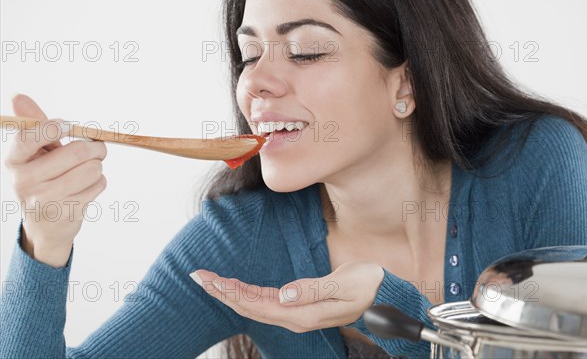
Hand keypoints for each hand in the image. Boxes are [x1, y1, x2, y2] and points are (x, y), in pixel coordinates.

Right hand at [3, 94, 107, 266]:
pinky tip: (84, 188)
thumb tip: (18, 96)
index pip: (29, 137)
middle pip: (76, 152)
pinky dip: (98, 182)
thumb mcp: (35, 152)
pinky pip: (99, 184)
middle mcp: (24, 181)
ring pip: (93, 168)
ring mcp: (46, 199)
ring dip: (98, 165)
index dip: (54, 127)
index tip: (68, 126)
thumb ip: (35, 125)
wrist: (44, 224)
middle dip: (95, 147)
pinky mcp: (67, 212)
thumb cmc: (43, 177)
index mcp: (13, 160)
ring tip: (87, 169)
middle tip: (97, 148)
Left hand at [190, 261, 384, 332]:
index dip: (231, 292)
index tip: (210, 279)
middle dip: (222, 291)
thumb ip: (314, 291)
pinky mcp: (298, 304)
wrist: (382, 293)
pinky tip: (234, 286)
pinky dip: (246, 292)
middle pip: (249, 306)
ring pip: (254, 304)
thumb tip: (284, 295)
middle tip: (197, 275)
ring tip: (208, 279)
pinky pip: (266, 300)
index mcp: (303, 314)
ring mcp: (296, 312)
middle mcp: (295, 316)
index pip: (257, 304)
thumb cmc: (367, 286)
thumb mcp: (345, 286)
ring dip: (230, 292)